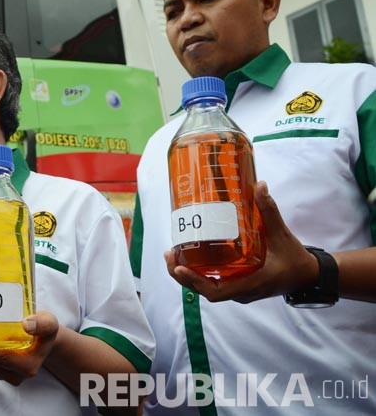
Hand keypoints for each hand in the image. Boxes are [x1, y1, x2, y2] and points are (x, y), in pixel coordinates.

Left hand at [165, 181, 317, 302]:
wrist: (308, 275)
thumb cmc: (295, 258)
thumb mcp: (282, 235)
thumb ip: (269, 211)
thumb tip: (259, 185)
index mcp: (252, 283)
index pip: (217, 292)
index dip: (196, 281)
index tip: (180, 267)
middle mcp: (242, 291)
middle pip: (205, 291)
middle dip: (183, 276)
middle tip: (169, 254)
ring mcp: (240, 290)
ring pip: (207, 288)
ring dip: (188, 275)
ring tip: (172, 254)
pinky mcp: (239, 286)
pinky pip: (214, 284)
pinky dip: (199, 274)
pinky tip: (188, 257)